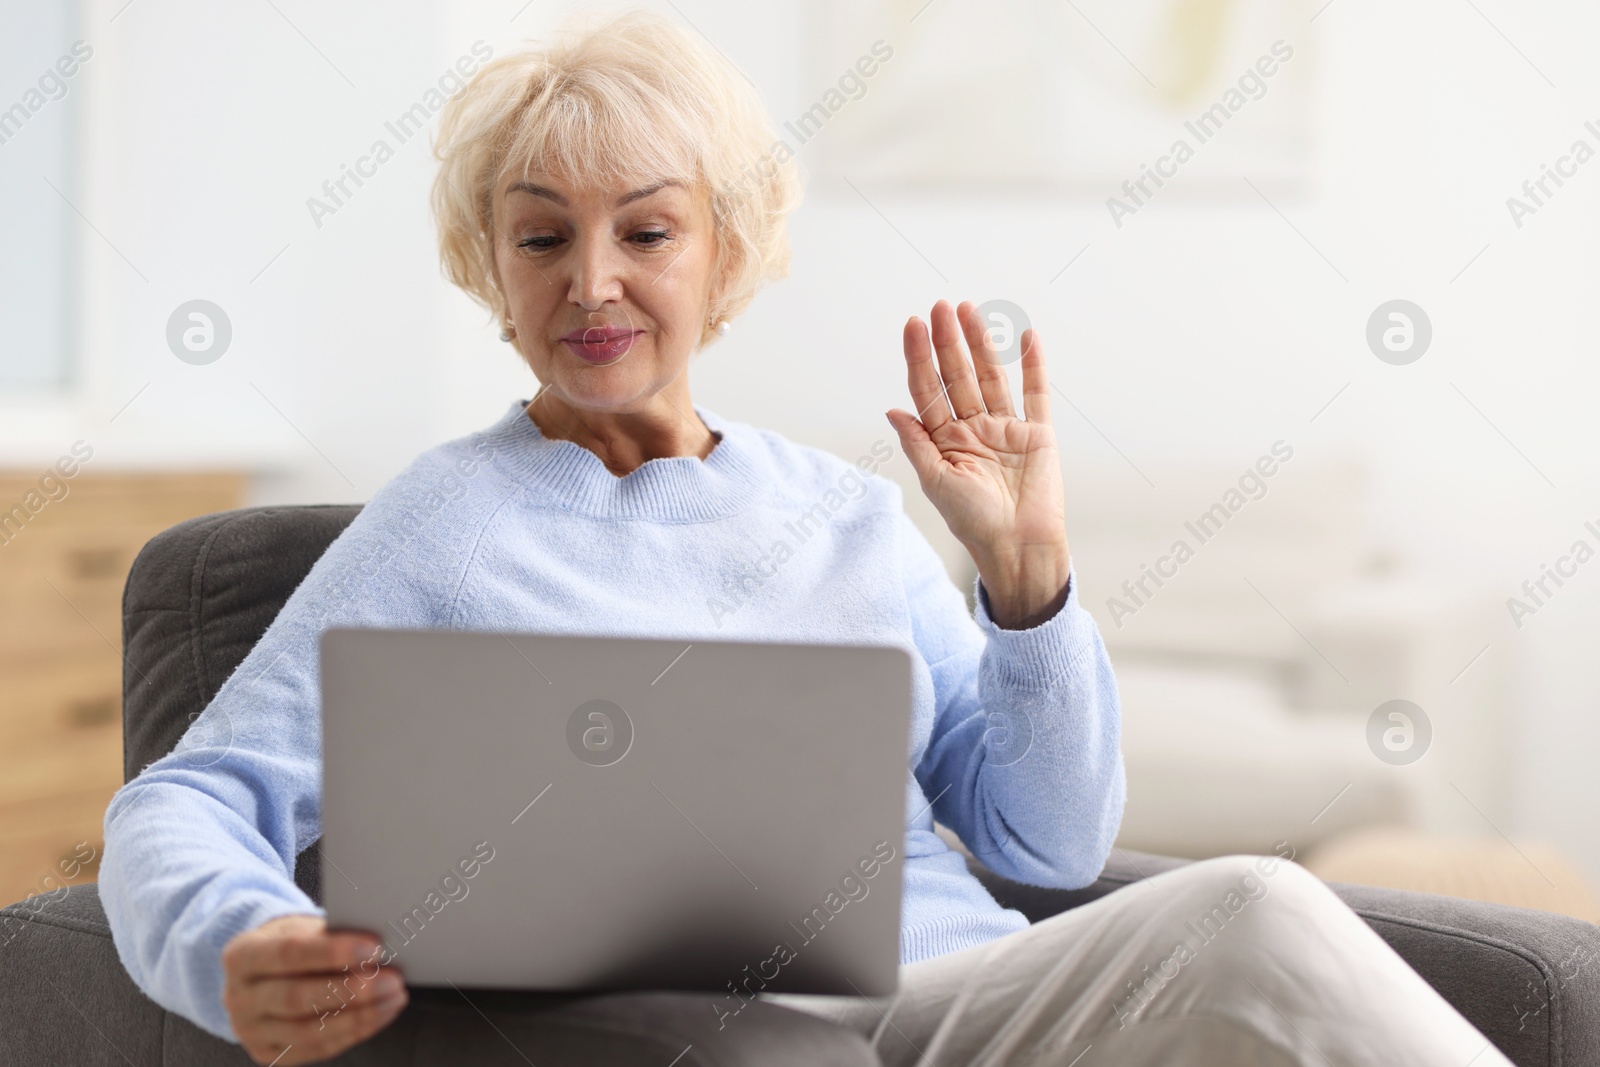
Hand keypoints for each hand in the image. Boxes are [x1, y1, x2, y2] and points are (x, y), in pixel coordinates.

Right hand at [222, 915, 406, 1064]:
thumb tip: (376, 949)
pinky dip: (353, 1032)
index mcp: (241, 956)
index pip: (288, 954)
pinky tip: (378, 1016)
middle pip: (297, 998)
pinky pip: (316, 1049)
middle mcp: (239, 997)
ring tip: (394, 998)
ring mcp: (250, 1031)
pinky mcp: (268, 1053)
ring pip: (308, 1031)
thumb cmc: (286, 944)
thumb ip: (329, 937)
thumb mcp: (298, 929)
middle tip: (391, 979)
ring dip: (360, 1016)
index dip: (333, 952)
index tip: (374, 948)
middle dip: (351, 991)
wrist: (258, 972)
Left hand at [886, 300, 1070, 629]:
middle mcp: (973, 428)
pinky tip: (1025, 337)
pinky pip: (1035, 393)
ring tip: (969, 311)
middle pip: (958, 375)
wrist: (1017, 546)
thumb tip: (892, 410)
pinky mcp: (1037, 434)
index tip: (913, 325)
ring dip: (981, 344)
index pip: (927, 389)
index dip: (919, 357)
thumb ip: (917, 444)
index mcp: (945, 440)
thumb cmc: (972, 522)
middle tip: (940, 306)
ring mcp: (1006, 428)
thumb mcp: (936, 483)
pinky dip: (1033, 366)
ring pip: (991, 376)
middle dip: (948, 341)